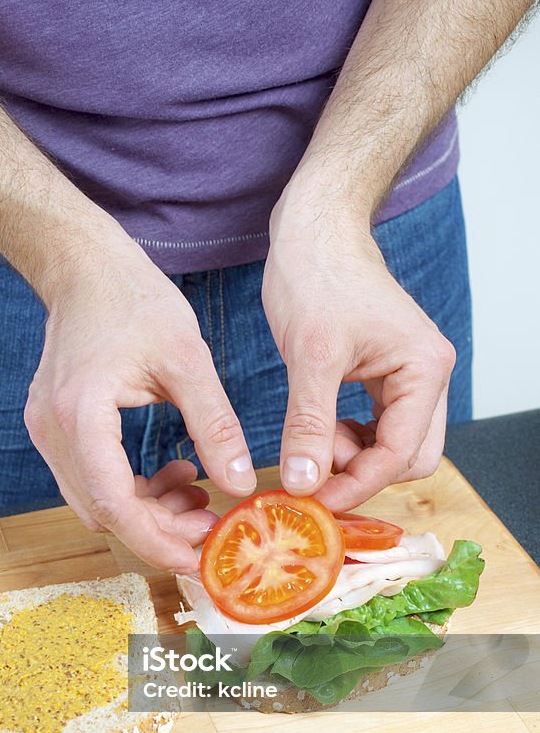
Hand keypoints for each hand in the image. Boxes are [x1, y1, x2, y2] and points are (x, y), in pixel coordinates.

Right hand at [24, 226, 255, 571]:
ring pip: (98, 504)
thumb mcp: (188, 360)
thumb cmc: (133, 300)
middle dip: (159, 531)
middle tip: (212, 524)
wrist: (84, 267)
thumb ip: (215, 425)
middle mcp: (52, 432)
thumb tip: (240, 484)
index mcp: (80, 415)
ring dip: (148, 512)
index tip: (202, 556)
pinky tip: (175, 471)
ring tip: (199, 496)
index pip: (114, 506)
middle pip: (104, 514)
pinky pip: (94, 482)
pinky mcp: (56, 430)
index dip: (158, 542)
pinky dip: (134, 490)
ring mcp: (47, 433)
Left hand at [262, 184, 455, 510]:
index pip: (402, 454)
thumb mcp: (310, 358)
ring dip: (352, 458)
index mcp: (425, 370)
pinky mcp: (386, 377)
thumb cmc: (317, 277)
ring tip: (310, 443)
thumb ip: (310, 426)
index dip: (357, 485)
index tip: (314, 501)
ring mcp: (409, 377)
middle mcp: (427, 377)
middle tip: (311, 476)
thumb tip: (304, 484)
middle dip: (361, 474)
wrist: (314, 231)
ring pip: (392, 447)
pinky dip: (348, 440)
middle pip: (408, 459)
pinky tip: (318, 431)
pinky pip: (377, 428)